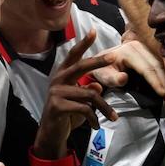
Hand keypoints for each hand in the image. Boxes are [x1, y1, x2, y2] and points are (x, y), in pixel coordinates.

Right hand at [34, 29, 117, 158]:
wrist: (51, 134)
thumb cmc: (66, 114)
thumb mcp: (79, 101)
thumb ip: (87, 90)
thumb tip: (97, 86)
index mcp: (63, 74)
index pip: (73, 56)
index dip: (83, 44)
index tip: (93, 31)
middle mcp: (58, 80)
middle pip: (81, 67)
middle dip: (98, 61)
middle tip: (113, 56)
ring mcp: (56, 92)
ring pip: (90, 95)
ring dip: (105, 108)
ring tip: (113, 117)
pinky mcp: (57, 106)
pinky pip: (84, 109)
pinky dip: (94, 118)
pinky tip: (96, 126)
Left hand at [86, 40, 164, 96]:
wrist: (102, 61)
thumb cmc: (103, 70)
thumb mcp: (104, 76)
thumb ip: (112, 79)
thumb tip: (124, 78)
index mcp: (128, 51)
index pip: (146, 68)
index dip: (155, 81)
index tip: (162, 93)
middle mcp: (138, 45)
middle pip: (156, 63)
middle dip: (164, 79)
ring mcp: (144, 45)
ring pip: (160, 61)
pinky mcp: (147, 49)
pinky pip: (159, 60)